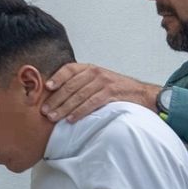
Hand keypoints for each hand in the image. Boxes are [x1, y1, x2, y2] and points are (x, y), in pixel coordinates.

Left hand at [41, 64, 159, 123]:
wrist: (142, 95)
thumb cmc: (117, 92)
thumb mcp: (98, 82)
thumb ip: (81, 85)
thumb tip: (58, 96)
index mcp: (91, 68)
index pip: (70, 69)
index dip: (57, 78)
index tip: (46, 88)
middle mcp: (96, 73)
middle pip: (71, 85)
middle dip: (56, 99)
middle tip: (44, 111)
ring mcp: (104, 82)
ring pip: (79, 95)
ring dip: (64, 107)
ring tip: (54, 117)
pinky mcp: (111, 94)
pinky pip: (91, 103)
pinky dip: (80, 112)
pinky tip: (71, 119)